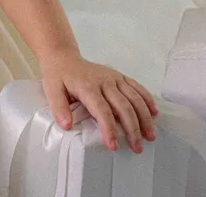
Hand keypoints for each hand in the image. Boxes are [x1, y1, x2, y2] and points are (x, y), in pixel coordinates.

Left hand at [39, 51, 158, 153]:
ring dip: (144, 117)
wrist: (64, 58)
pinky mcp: (119, 76)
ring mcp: (114, 78)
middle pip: (123, 107)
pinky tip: (154, 113)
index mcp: (88, 87)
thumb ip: (58, 108)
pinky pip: (137, 86)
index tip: (113, 146)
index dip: (109, 129)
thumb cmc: (58, 77)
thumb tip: (67, 125)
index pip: (102, 110)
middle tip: (137, 147)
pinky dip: (147, 99)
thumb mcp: (51, 91)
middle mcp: (104, 81)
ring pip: (134, 98)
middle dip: (132, 129)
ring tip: (150, 136)